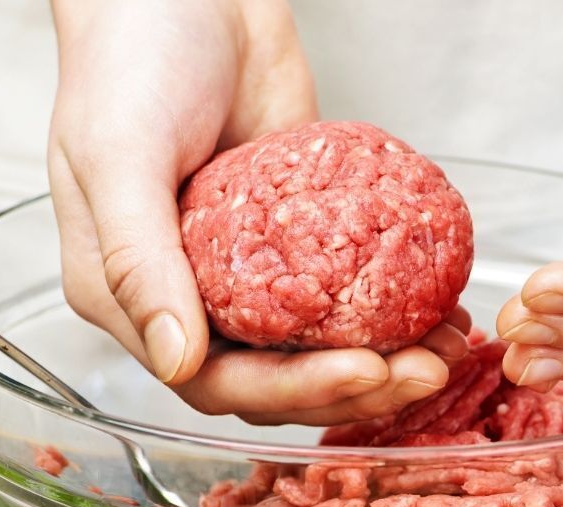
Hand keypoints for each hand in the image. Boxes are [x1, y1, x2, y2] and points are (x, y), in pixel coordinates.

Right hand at [48, 0, 461, 423]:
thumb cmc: (131, 58)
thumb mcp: (118, 153)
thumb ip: (138, 260)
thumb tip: (176, 359)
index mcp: (132, 296)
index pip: (212, 380)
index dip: (290, 390)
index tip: (362, 372)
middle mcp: (188, 297)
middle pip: (275, 377)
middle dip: (354, 384)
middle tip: (424, 367)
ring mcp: (248, 271)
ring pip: (317, 345)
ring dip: (383, 359)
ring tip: (444, 348)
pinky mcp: (297, 239)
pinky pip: (345, 289)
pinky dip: (390, 309)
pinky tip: (437, 308)